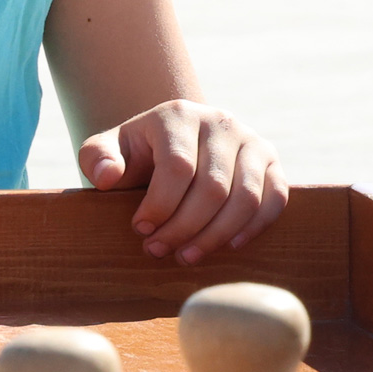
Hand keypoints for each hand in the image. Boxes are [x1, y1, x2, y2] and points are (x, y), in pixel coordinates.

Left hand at [78, 102, 290, 262]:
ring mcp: (251, 140)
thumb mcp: (108, 150)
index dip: (160, 206)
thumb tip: (108, 177)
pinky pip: (275, 197)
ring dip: (216, 235)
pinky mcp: (271, 160)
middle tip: (159, 251)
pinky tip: (229, 246)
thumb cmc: (139, 154)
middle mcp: (220, 122)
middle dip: (184, 228)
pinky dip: (255, 226)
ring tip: (187, 256)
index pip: (177, 167)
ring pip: (245, 197)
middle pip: (212, 187)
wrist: (176, 142)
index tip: (140, 229)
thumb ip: (97, 158)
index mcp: (178, 116)